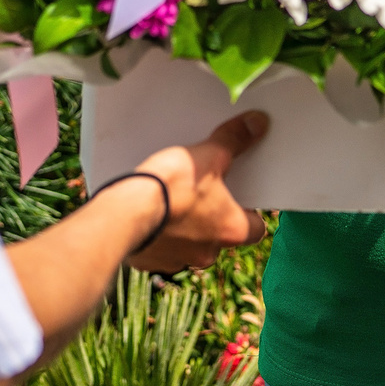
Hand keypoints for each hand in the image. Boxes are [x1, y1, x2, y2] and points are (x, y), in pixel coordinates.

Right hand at [125, 111, 269, 271]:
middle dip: (213, 217)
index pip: (256, 228)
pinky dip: (160, 235)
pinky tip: (151, 216)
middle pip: (221, 236)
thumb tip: (259, 122)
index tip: (241, 195)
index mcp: (232, 230)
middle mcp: (209, 252)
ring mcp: (179, 261)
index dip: (250, 211)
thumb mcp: (208, 155)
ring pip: (190, 244)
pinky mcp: (152, 262)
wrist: (125, 212)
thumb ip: (235, 141)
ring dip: (185, 228)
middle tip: (202, 193)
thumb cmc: (172, 185)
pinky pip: (162, 249)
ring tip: (172, 202)